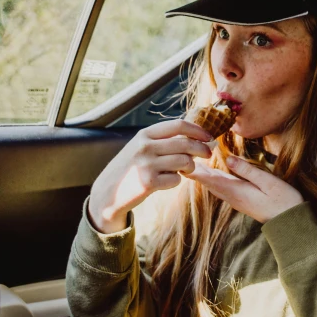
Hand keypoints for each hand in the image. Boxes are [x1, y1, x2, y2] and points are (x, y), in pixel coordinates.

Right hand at [88, 120, 212, 233]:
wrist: (108, 192)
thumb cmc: (130, 168)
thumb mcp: (140, 147)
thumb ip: (162, 140)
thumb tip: (196, 137)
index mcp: (144, 134)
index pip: (178, 125)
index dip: (198, 130)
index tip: (209, 136)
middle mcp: (145, 146)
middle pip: (186, 143)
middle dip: (202, 149)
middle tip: (209, 154)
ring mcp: (147, 164)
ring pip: (185, 162)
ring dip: (190, 167)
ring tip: (183, 170)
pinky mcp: (149, 183)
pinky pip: (177, 180)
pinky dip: (176, 181)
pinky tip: (165, 182)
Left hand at [184, 155, 303, 222]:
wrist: (290, 221)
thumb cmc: (283, 200)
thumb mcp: (268, 182)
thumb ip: (247, 171)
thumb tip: (228, 159)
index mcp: (237, 191)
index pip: (211, 179)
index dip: (196, 171)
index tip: (183, 163)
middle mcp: (233, 196)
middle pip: (209, 182)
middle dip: (195, 171)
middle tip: (181, 158)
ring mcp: (236, 199)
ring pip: (214, 185)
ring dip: (203, 175)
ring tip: (192, 163)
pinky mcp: (241, 200)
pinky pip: (222, 187)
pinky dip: (213, 179)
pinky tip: (211, 174)